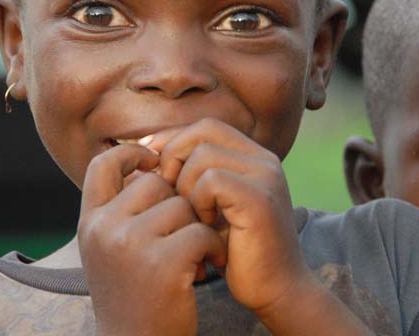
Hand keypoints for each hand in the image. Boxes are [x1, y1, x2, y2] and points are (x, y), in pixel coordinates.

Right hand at [78, 143, 225, 335]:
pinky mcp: (163, 264)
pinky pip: (201, 231)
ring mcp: (131, 245)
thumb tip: (150, 162)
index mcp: (89, 223)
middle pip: (155, 182)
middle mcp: (104, 229)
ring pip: (182, 205)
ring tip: (196, 254)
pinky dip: (213, 247)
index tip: (155, 161)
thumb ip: (121, 210)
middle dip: (177, 203)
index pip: (102, 163)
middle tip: (185, 232)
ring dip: (199, 226)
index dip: (132, 154)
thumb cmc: (133, 297)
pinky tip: (209, 266)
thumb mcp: (110, 250)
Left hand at [147, 119, 372, 334]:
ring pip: (203, 156)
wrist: (276, 292)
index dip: (173, 140)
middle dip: (174, 157)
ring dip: (185, 186)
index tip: (149, 164)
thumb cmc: (235, 252)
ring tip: (192, 217)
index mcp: (253, 157)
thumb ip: (188, 177)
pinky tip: (205, 226)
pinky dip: (199, 202)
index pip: (204, 127)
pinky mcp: (260, 199)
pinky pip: (212, 180)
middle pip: (202, 132)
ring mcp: (265, 176)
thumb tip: (142, 151)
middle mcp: (264, 160)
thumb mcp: (209, 206)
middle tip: (167, 193)